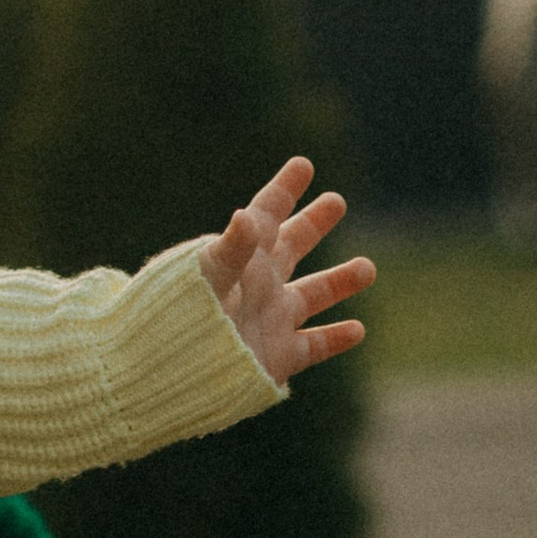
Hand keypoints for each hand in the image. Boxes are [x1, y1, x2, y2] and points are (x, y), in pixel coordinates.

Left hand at [198, 160, 373, 380]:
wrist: (169, 372)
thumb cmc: (181, 318)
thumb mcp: (207, 277)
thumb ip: (231, 248)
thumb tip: (246, 214)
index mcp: (241, 258)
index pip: (267, 214)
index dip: (285, 189)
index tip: (302, 164)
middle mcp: (259, 285)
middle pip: (293, 246)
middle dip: (314, 223)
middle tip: (336, 200)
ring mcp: (270, 319)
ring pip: (313, 295)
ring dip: (340, 281)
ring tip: (367, 268)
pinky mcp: (277, 356)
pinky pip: (313, 345)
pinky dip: (336, 338)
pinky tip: (357, 329)